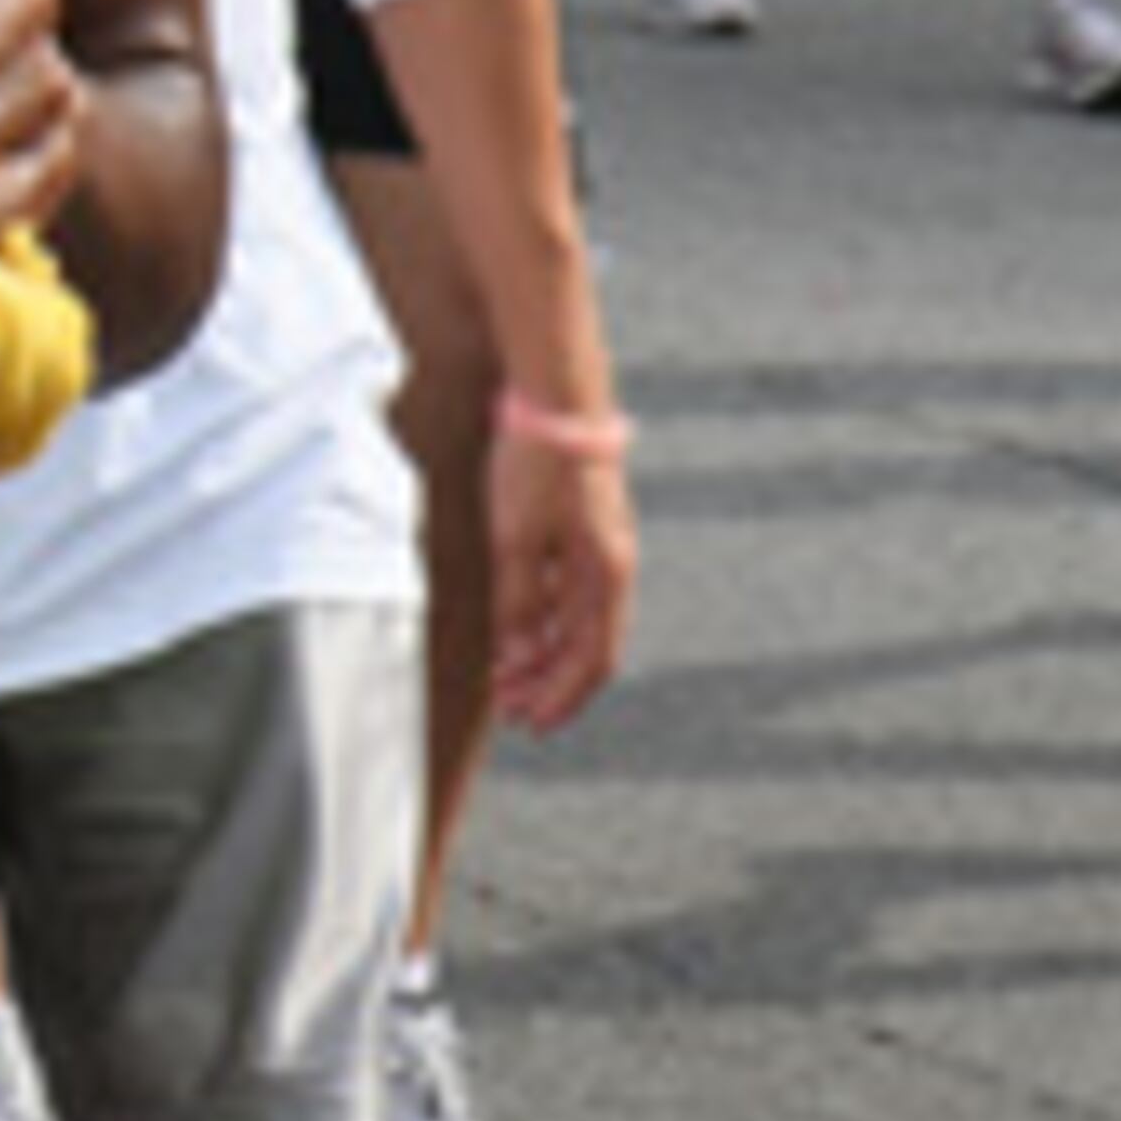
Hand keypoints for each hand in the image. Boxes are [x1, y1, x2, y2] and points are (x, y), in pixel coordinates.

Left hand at [484, 424, 634, 734]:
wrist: (555, 396)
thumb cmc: (538, 466)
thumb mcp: (517, 541)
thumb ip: (518, 603)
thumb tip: (517, 658)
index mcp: (607, 575)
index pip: (593, 659)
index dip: (562, 697)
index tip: (531, 723)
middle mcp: (611, 566)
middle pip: (586, 645)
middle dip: (549, 682)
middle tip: (513, 710)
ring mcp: (599, 545)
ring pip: (575, 618)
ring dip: (543, 652)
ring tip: (509, 676)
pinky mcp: (581, 526)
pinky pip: (567, 589)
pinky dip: (543, 616)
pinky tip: (517, 627)